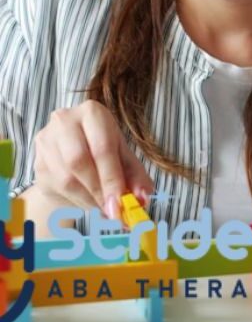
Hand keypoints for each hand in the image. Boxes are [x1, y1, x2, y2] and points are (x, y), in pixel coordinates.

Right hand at [33, 100, 153, 219]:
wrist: (69, 154)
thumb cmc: (101, 150)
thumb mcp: (123, 156)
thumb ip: (135, 175)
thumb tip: (143, 198)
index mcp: (92, 113)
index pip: (102, 147)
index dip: (112, 177)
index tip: (120, 201)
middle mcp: (65, 121)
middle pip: (79, 161)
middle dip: (99, 189)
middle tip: (113, 209)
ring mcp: (47, 141)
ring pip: (66, 179)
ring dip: (88, 198)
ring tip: (104, 205)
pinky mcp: (37, 161)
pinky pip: (57, 188)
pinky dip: (77, 200)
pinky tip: (88, 201)